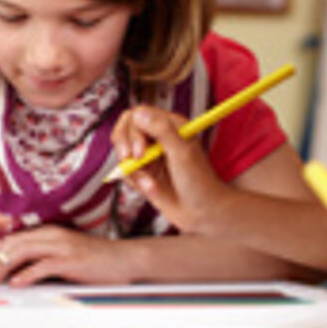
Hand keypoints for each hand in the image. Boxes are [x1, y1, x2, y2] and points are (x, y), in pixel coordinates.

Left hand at [0, 225, 134, 285]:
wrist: (124, 259)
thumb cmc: (93, 260)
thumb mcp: (64, 254)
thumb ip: (41, 258)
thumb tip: (15, 270)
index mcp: (48, 231)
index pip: (14, 235)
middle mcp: (52, 234)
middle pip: (14, 241)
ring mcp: (62, 246)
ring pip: (24, 250)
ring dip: (4, 265)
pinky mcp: (71, 260)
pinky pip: (43, 265)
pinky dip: (27, 274)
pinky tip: (15, 283)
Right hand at [111, 106, 230, 233]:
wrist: (203, 213)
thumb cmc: (200, 182)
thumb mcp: (182, 152)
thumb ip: (161, 130)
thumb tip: (138, 114)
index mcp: (170, 125)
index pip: (138, 115)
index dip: (134, 131)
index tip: (140, 151)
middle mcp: (158, 138)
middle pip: (125, 130)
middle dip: (125, 146)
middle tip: (137, 161)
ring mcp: (150, 156)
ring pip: (123, 153)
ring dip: (134, 171)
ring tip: (150, 184)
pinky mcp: (144, 173)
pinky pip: (126, 172)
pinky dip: (135, 182)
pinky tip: (151, 189)